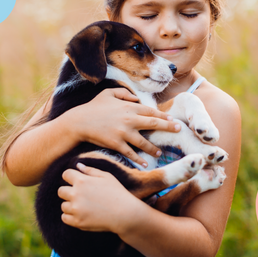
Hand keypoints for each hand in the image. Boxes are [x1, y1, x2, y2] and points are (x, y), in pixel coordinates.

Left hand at [58, 163, 140, 232]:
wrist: (125, 214)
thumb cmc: (117, 193)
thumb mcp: (106, 177)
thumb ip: (90, 170)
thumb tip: (78, 165)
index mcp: (82, 181)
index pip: (66, 175)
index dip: (70, 177)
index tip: (76, 181)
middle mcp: (76, 194)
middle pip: (61, 191)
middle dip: (69, 191)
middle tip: (81, 195)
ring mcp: (76, 209)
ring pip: (63, 205)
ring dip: (71, 205)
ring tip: (84, 206)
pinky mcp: (77, 222)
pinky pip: (64, 218)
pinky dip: (70, 216)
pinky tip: (80, 214)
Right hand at [66, 88, 180, 166]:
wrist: (79, 122)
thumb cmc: (93, 107)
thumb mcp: (108, 93)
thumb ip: (124, 93)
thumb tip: (136, 98)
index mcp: (128, 106)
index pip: (151, 111)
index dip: (163, 116)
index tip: (172, 120)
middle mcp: (129, 119)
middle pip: (153, 124)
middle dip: (168, 127)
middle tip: (178, 130)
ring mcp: (123, 132)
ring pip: (144, 142)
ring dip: (153, 148)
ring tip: (159, 152)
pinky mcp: (116, 144)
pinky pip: (130, 153)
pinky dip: (138, 159)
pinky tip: (144, 164)